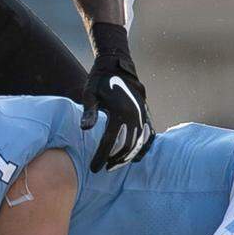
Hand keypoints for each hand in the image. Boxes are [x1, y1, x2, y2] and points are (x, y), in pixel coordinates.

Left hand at [80, 52, 153, 172]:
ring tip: (116, 165)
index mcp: (119, 112)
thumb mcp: (89, 94)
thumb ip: (89, 112)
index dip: (101, 157)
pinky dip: (142, 147)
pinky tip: (135, 157)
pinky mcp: (146, 114)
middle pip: (125, 146)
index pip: (109, 142)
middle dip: (115, 160)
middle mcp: (134, 116)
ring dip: (127, 157)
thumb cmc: (99, 81)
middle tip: (104, 168)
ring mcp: (142, 115)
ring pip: (137, 143)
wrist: (116, 65)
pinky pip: (148, 135)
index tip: (94, 169)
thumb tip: (85, 129)